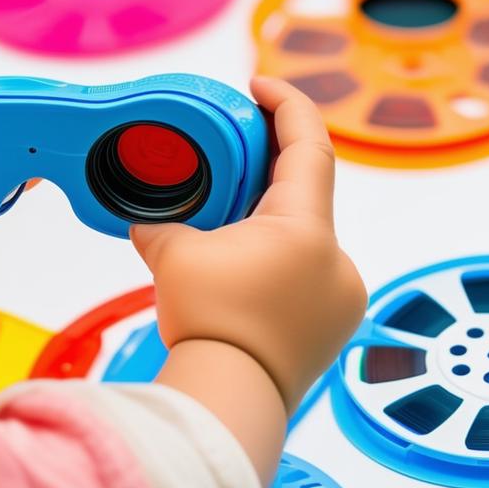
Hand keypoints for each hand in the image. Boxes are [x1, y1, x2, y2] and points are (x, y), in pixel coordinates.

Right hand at [133, 77, 366, 409]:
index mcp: (306, 229)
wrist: (230, 402)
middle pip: (307, 193)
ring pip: (305, 238)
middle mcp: (337, 259)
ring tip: (224, 226)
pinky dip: (277, 261)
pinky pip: (308, 275)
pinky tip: (242, 271)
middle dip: (265, 171)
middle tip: (227, 158)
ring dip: (268, 223)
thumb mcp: (172, 257)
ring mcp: (341, 297)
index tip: (258, 85)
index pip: (309, 144)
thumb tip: (146, 221)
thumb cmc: (210, 328)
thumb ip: (162, 224)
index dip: (285, 104)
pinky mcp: (333, 327)